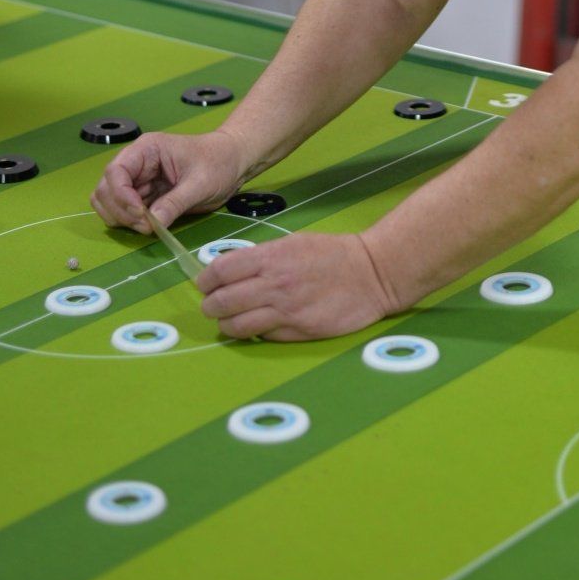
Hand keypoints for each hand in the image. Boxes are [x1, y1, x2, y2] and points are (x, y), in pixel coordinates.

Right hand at [90, 129, 244, 232]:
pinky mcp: (145, 196)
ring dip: (123, 218)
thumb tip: (151, 223)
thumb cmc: (220, 162)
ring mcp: (139, 181)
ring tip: (149, 226)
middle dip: (121, 211)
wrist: (234, 163)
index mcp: (147, 150)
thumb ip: (175, 202)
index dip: (120, 195)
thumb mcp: (201, 183)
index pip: (116, 171)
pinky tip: (150, 224)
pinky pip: (125, 211)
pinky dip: (130, 222)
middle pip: (106, 189)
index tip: (140, 214)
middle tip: (147, 226)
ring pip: (110, 202)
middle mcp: (137, 164)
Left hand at [196, 230, 395, 340]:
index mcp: (271, 257)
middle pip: (221, 301)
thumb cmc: (334, 253)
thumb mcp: (295, 243)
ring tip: (230, 321)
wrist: (373, 273)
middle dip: (210, 306)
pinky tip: (258, 327)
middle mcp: (274, 284)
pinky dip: (254, 333)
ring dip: (227, 325)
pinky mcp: (298, 331)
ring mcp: (285, 310)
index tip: (205, 285)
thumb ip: (264, 258)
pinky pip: (262, 336)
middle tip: (213, 306)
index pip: (221, 270)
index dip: (206, 280)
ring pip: (235, 325)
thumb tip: (233, 272)